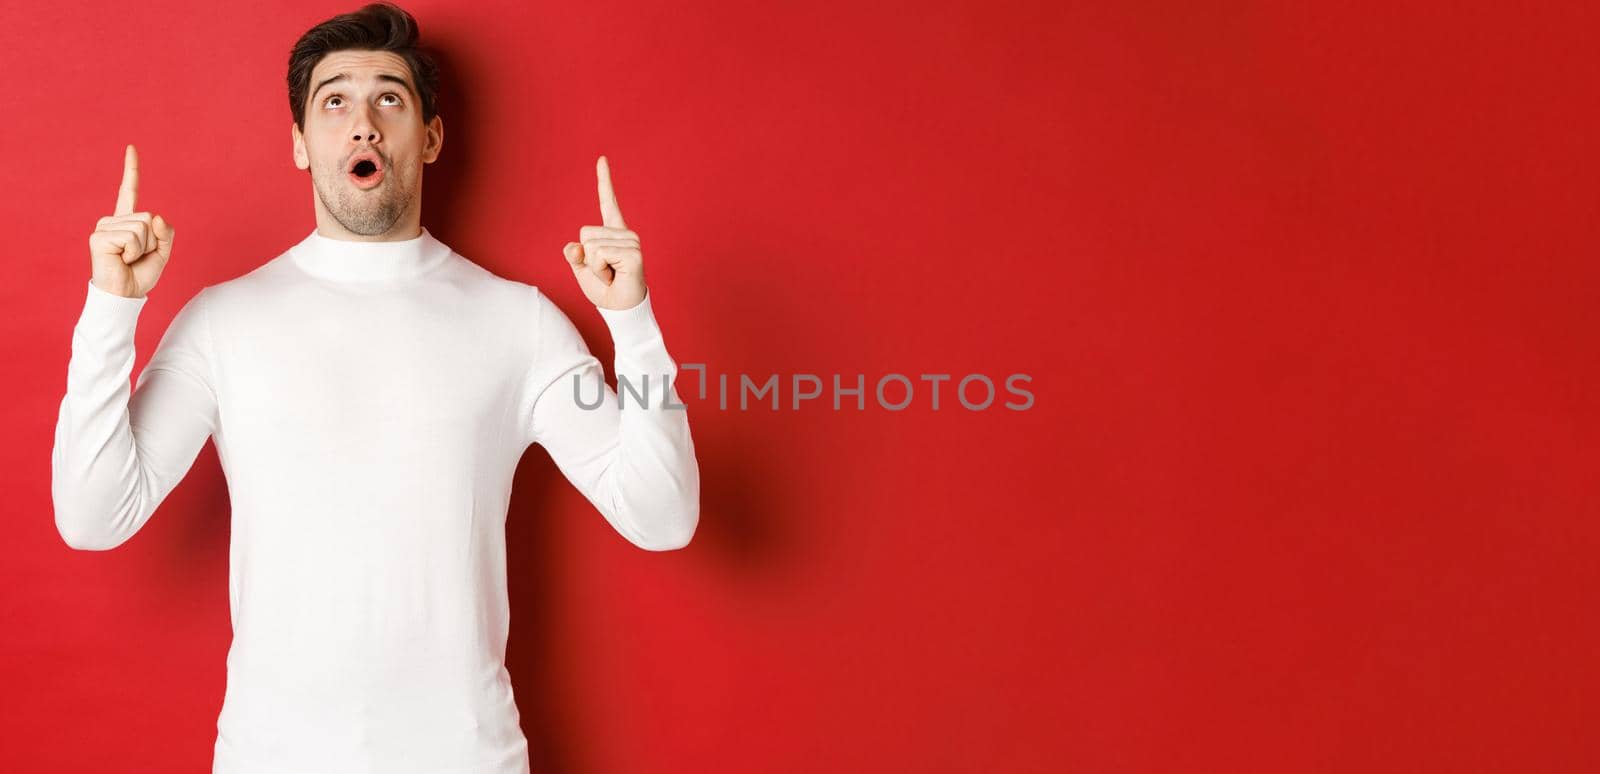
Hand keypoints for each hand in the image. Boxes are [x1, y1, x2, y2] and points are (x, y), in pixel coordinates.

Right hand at [87, 144, 175, 298]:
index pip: (129, 191)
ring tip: (128, 259)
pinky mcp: (99, 237)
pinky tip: (121, 260)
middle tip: (137, 257)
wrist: (125, 295)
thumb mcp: (162, 252)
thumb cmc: (140, 274)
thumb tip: (155, 217)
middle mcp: (112, 220)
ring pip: (142, 227)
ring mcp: (103, 227)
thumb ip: (165, 233)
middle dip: (152, 241)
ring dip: (143, 248)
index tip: (131, 148)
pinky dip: (133, 252)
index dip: (131, 170)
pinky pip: (132, 237)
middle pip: (147, 218)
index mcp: (126, 221)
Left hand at [563, 155, 646, 309]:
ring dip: (595, 267)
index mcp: (613, 233)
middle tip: (605, 272)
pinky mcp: (633, 253)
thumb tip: (574, 246)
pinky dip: (600, 271)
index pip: (607, 203)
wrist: (621, 310)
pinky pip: (599, 254)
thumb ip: (576, 255)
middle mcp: (625, 233)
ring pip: (591, 245)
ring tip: (611, 275)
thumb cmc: (605, 290)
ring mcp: (631, 242)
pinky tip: (614, 277)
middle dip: (587, 258)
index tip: (602, 159)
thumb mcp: (582, 270)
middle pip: (585, 233)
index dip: (604, 181)